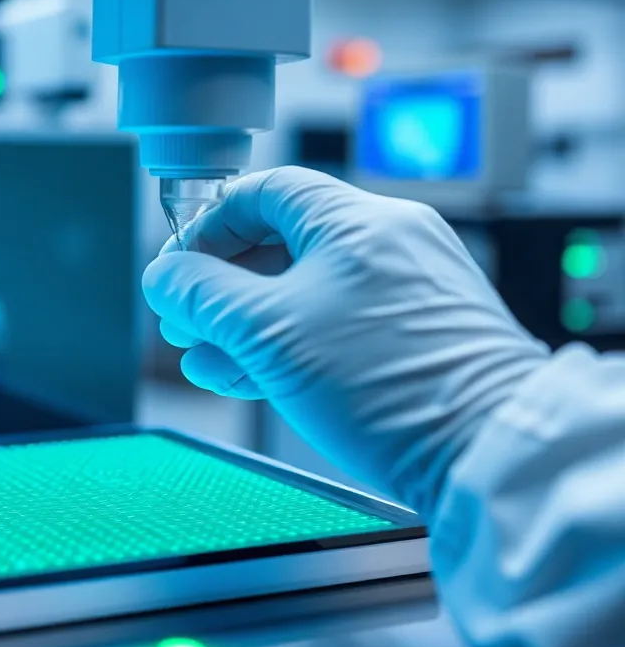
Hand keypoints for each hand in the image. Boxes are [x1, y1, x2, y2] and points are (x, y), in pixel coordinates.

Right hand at [143, 167, 548, 517]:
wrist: (482, 455)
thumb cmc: (386, 384)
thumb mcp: (267, 332)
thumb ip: (203, 295)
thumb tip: (165, 277)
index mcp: (357, 220)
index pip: (262, 191)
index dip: (206, 227)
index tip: (177, 269)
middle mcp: (390, 242)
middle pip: (280, 244)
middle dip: (220, 287)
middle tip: (184, 322)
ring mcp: (408, 291)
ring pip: (305, 292)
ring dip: (246, 324)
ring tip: (206, 361)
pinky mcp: (416, 338)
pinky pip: (336, 325)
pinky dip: (287, 344)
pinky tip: (247, 374)